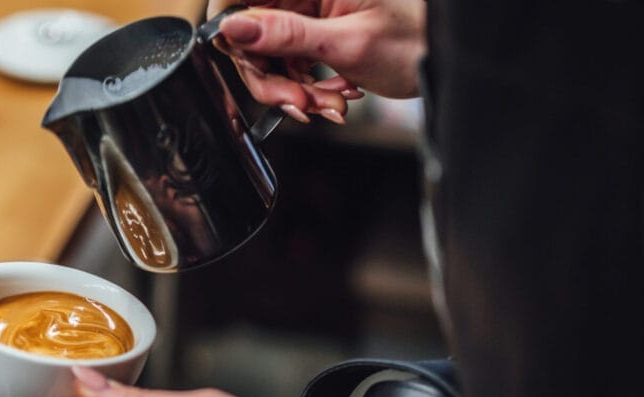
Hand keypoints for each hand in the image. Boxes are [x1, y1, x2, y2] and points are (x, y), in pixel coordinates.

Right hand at [207, 0, 425, 122]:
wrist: (443, 63)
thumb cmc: (415, 43)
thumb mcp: (347, 43)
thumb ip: (286, 34)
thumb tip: (233, 26)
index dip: (233, 28)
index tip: (245, 57)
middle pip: (250, 33)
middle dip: (270, 75)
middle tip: (297, 101)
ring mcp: (305, 15)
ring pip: (267, 56)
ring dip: (292, 89)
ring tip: (327, 103)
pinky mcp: (310, 37)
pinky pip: (287, 66)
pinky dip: (305, 90)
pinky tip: (334, 95)